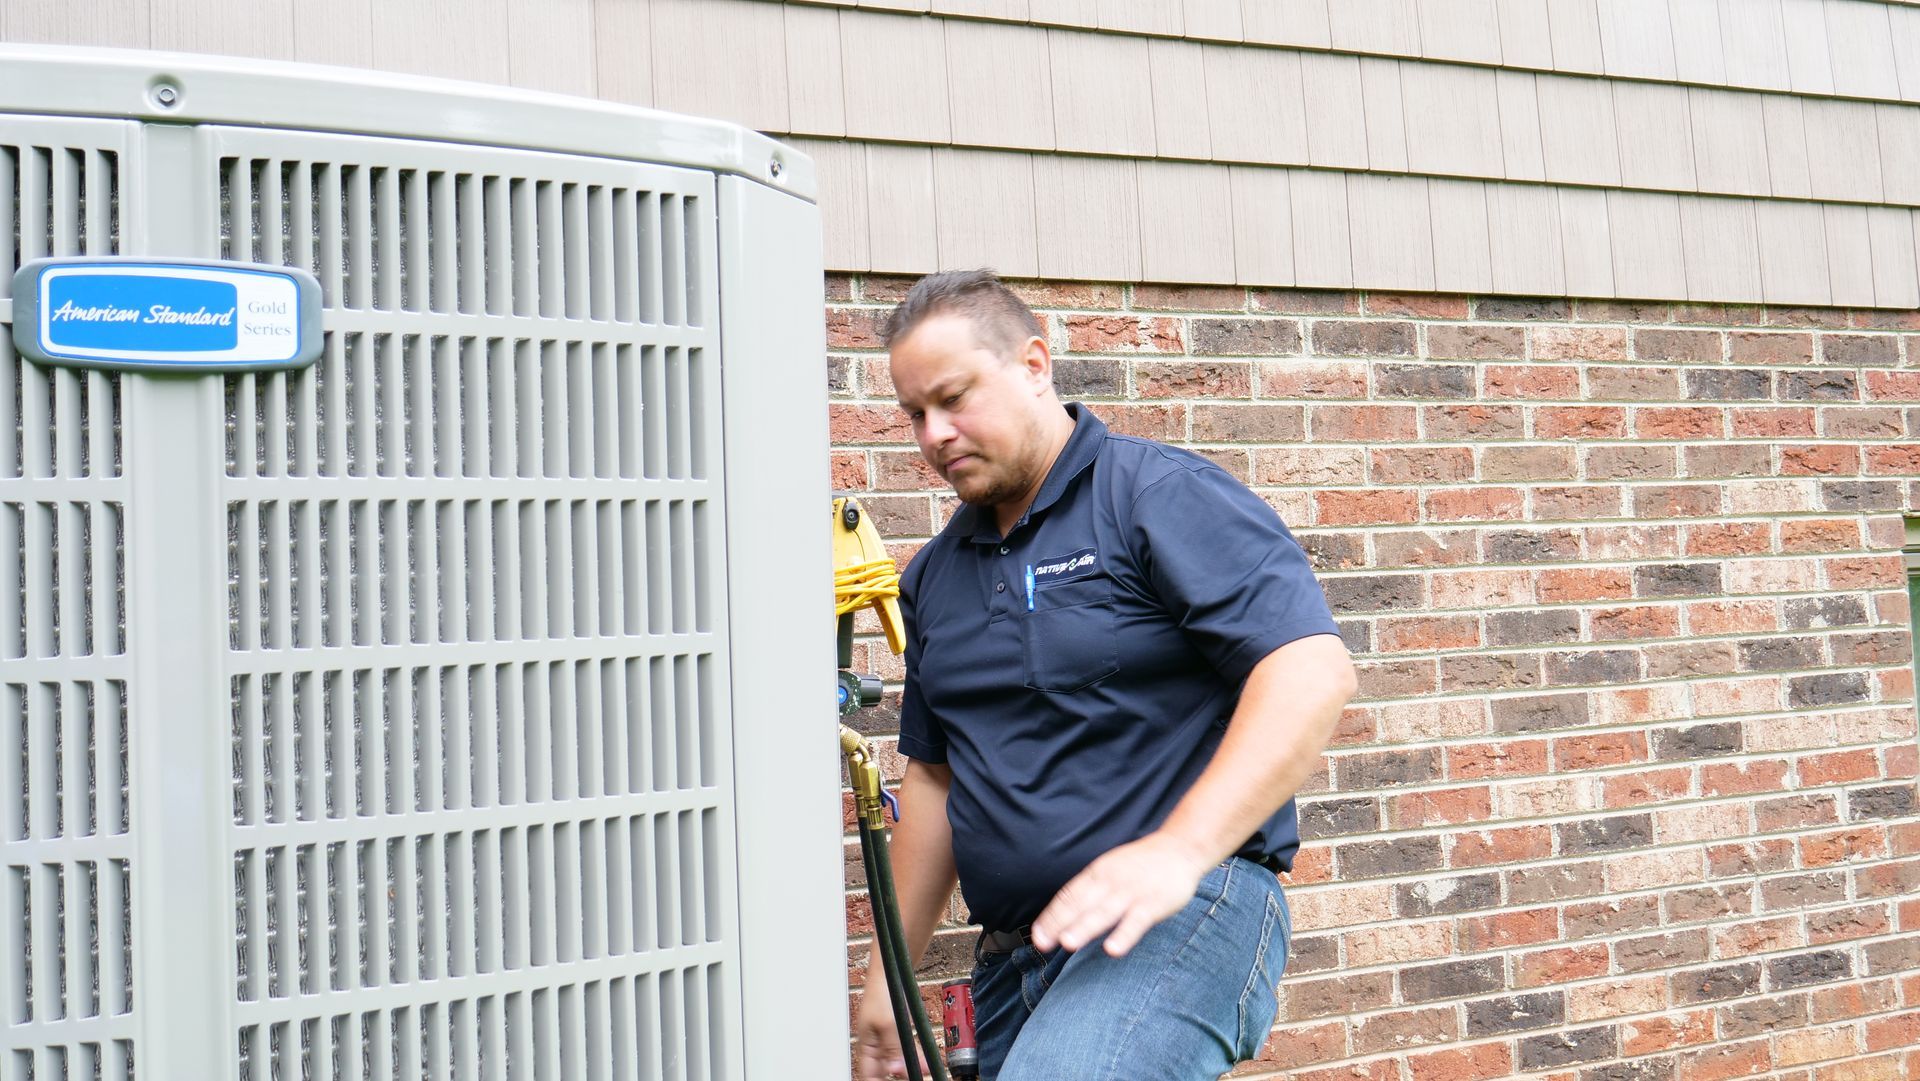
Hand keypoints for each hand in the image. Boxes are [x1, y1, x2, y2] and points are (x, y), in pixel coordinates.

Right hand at [853, 973, 921, 1080]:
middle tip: (914, 1077)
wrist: (892, 973)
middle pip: (886, 1072)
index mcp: (866, 1047)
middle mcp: (876, 1046)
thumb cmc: (881, 993)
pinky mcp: (899, 1034)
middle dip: (900, 1076)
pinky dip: (917, 1057)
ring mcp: (888, 1041)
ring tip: (924, 1072)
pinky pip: (908, 1051)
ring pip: (899, 1063)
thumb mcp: (888, 1023)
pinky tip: (926, 1063)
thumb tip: (895, 1071)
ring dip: (911, 1068)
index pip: (869, 1075)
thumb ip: (892, 1049)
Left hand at [1030, 832, 1213, 956]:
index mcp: (1098, 873)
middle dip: (1060, 924)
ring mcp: (1132, 892)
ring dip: (1085, 928)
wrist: (1180, 848)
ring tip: (1068, 943)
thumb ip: (1089, 890)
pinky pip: (1137, 921)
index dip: (1051, 917)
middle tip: (1041, 944)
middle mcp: (1110, 882)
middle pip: (1081, 905)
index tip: (1036, 937)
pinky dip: (1124, 935)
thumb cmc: (1140, 865)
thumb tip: (1063, 915)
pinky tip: (1112, 950)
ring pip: (1104, 912)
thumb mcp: (1110, 869)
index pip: (1069, 896)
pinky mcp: (1154, 903)